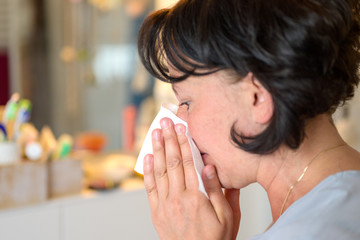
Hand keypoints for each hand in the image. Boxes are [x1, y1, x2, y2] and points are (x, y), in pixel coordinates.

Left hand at [143, 118, 240, 239]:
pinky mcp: (157, 212)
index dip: (184, 143)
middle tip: (165, 123)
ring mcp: (164, 205)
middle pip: (172, 162)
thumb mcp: (228, 215)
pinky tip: (147, 158)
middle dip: (168, 139)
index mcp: (196, 197)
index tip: (181, 128)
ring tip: (154, 133)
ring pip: (159, 171)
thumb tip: (210, 166)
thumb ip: (218, 190)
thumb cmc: (216, 239)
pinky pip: (149, 188)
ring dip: (157, 150)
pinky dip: (147, 171)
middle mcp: (177, 198)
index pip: (188, 162)